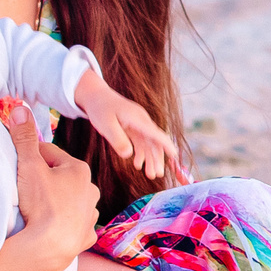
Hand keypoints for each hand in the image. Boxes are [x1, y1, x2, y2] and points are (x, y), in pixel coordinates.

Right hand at [6, 104, 100, 259]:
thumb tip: (21, 107)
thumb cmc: (40, 203)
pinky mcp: (86, 236)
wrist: (48, 246)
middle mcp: (91, 190)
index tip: (20, 164)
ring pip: (71, 201)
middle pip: (61, 178)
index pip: (50, 154)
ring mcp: (90, 214)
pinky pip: (75, 225)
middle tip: (26, 188)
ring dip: (56, 202)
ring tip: (38, 209)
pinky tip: (51, 226)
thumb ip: (24, 137)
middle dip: (45, 180)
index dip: (32, 157)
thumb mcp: (28, 166)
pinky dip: (64, 224)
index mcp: (79, 170)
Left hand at [73, 68, 181, 184]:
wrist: (96, 95)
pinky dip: (141, 154)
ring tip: (150, 175)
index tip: (174, 155)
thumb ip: (117, 139)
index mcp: (138, 119)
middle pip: (154, 141)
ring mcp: (138, 124)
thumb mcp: (105, 125)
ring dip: (150, 159)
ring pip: (149, 144)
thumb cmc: (100, 109)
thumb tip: (129, 155)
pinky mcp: (133, 127)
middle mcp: (142, 121)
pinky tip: (137, 164)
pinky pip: (141, 142)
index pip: (155, 133)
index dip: (166, 144)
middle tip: (157, 175)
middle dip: (157, 158)